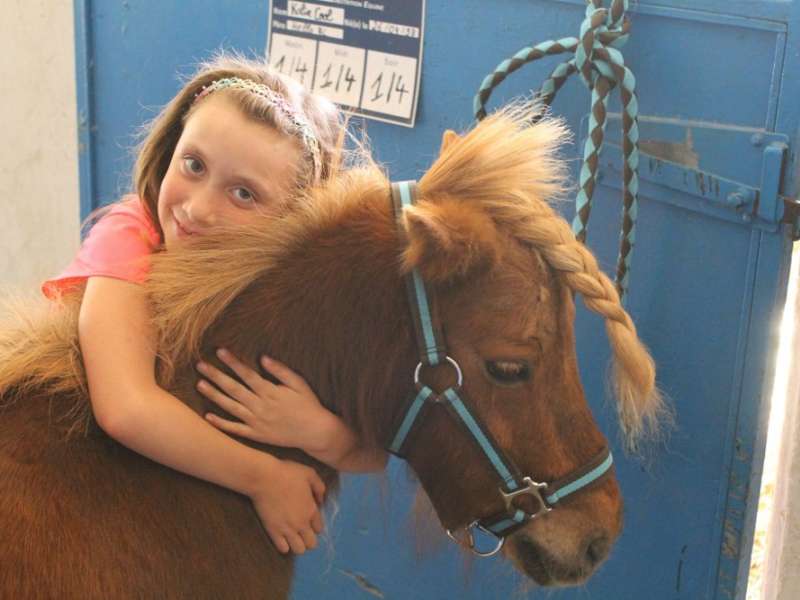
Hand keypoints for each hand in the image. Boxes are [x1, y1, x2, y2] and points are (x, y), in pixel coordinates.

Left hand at [196, 348, 332, 450]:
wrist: (315, 433)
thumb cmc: (309, 405)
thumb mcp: (299, 383)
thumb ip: (281, 371)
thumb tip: (262, 357)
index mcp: (270, 392)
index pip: (247, 374)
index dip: (233, 362)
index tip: (220, 351)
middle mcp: (260, 406)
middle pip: (233, 388)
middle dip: (216, 375)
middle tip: (200, 365)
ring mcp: (257, 422)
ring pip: (230, 407)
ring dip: (214, 395)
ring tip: (200, 384)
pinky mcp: (256, 435)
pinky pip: (235, 429)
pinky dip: (221, 423)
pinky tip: (208, 416)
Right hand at [250, 457, 325, 553]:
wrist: (264, 478)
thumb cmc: (287, 473)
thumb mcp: (309, 474)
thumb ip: (319, 487)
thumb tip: (321, 500)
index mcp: (311, 510)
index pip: (319, 529)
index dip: (314, 526)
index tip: (307, 521)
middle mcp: (302, 523)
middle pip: (312, 544)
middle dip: (308, 539)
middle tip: (300, 531)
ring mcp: (287, 529)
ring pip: (299, 550)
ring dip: (297, 545)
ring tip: (291, 537)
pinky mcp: (273, 532)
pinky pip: (283, 549)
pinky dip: (284, 546)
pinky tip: (281, 537)